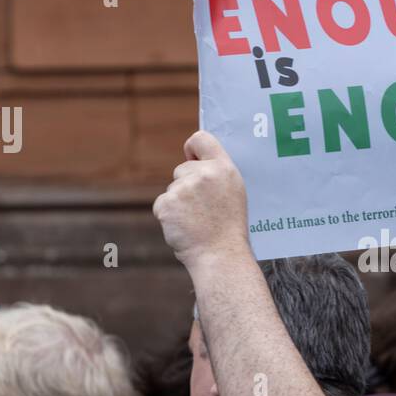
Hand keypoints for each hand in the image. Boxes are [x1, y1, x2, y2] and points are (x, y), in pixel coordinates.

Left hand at [153, 130, 249, 270]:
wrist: (221, 256)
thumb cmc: (228, 229)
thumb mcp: (233, 193)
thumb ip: (216, 174)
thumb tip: (192, 162)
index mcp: (224, 169)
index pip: (201, 139)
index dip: (192, 148)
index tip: (192, 158)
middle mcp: (204, 174)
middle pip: (182, 169)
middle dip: (186, 186)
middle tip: (203, 209)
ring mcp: (183, 188)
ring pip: (172, 189)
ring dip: (178, 203)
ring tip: (197, 221)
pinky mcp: (166, 203)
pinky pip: (162, 204)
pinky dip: (169, 216)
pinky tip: (185, 227)